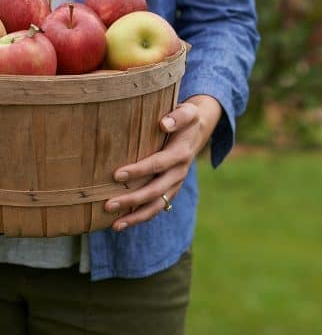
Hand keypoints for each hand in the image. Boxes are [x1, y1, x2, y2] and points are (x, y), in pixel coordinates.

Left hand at [105, 94, 221, 230]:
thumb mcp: (188, 112)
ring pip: (158, 204)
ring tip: (115, 226)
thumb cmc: (185, 119)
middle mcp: (180, 171)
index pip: (159, 164)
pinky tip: (121, 224)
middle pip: (157, 190)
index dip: (139, 171)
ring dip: (137, 216)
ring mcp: (176, 183)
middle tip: (108, 204)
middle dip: (133, 199)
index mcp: (181, 153)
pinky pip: (158, 207)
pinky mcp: (171, 189)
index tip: (117, 175)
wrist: (197, 131)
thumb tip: (163, 124)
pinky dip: (141, 217)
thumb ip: (178, 116)